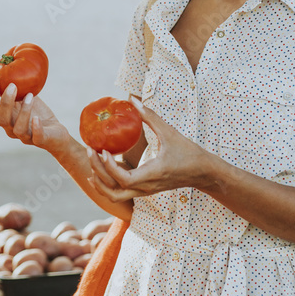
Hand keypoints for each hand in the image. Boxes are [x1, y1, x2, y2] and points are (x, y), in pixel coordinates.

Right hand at [0, 82, 68, 152]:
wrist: (55, 132)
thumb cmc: (37, 112)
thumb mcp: (26, 97)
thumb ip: (17, 86)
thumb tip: (11, 62)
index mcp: (5, 118)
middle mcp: (11, 129)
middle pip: (1, 120)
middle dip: (5, 102)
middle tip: (12, 86)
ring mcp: (25, 136)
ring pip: (18, 129)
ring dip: (23, 111)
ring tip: (30, 95)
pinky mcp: (41, 141)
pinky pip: (37, 138)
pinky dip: (36, 128)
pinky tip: (37, 118)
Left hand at [88, 98, 211, 200]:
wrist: (203, 173)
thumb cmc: (189, 153)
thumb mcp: (170, 133)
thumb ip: (150, 117)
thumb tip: (133, 100)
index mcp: (152, 175)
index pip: (125, 179)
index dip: (110, 167)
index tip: (105, 150)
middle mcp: (146, 188)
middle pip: (113, 191)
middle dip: (98, 172)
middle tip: (91, 150)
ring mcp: (144, 192)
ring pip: (114, 196)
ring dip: (99, 181)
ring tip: (92, 159)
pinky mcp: (143, 190)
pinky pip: (119, 192)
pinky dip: (105, 183)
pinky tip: (98, 168)